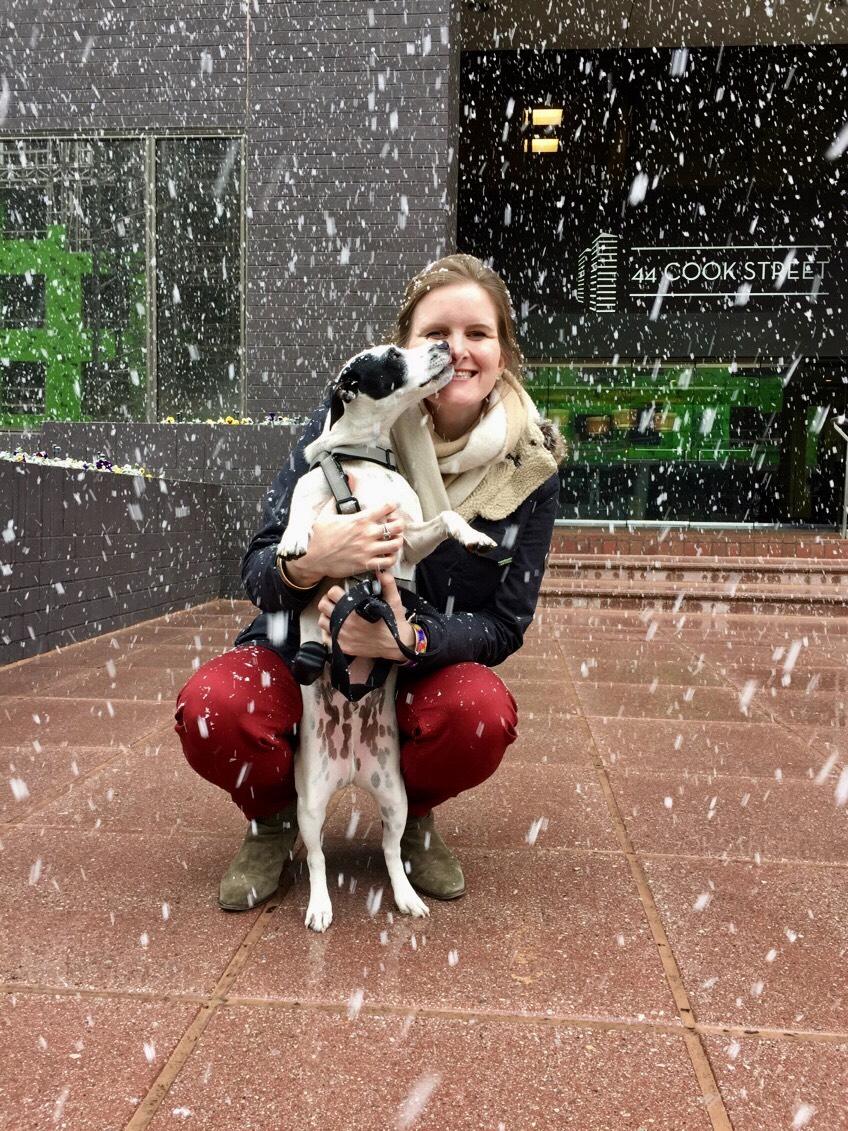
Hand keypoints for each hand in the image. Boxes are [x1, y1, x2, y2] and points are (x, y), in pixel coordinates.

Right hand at [287, 493, 405, 585]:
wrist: (313, 558)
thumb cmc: (319, 537)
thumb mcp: (326, 513)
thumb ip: (337, 499)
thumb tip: (345, 482)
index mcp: (359, 520)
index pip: (385, 508)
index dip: (392, 506)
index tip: (392, 507)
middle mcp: (367, 534)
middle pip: (397, 526)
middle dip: (399, 524)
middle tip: (395, 524)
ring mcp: (368, 550)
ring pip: (396, 544)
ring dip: (397, 540)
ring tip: (394, 539)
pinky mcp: (366, 564)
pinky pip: (388, 562)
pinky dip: (392, 558)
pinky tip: (388, 554)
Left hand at [317, 570, 414, 660]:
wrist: (397, 645)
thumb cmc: (394, 624)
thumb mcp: (393, 601)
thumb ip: (387, 584)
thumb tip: (382, 572)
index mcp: (354, 610)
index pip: (333, 594)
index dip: (335, 590)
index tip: (339, 592)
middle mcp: (346, 624)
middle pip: (323, 606)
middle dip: (328, 601)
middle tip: (334, 601)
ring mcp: (343, 636)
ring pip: (323, 622)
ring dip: (327, 616)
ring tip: (334, 614)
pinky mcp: (344, 647)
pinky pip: (326, 638)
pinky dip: (328, 632)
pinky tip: (335, 627)